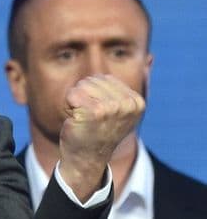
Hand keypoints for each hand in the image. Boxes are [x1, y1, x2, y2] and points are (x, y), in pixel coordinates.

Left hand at [58, 74, 144, 200]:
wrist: (85, 159)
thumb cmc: (97, 132)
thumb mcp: (119, 110)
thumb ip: (127, 88)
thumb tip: (149, 58)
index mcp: (136, 103)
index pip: (104, 78)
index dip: (94, 94)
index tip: (99, 115)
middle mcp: (127, 105)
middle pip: (91, 80)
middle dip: (83, 97)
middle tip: (89, 119)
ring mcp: (111, 108)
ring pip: (81, 86)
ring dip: (76, 102)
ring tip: (83, 119)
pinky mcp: (93, 112)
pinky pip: (71, 95)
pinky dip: (68, 107)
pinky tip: (76, 121)